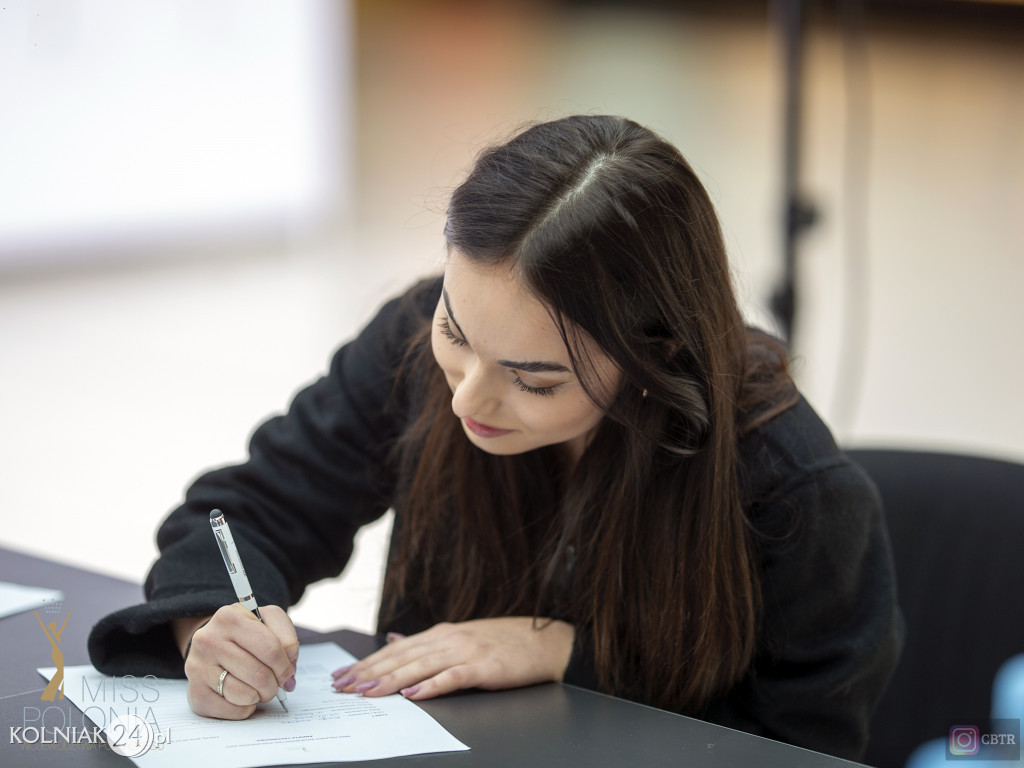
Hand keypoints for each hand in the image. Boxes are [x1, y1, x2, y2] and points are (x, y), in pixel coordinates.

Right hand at [177, 603, 298, 718]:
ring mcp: (198, 667)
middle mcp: (208, 640)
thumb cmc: (247, 633)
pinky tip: (243, 696)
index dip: (285, 665)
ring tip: (260, 688)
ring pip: (244, 694)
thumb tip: (289, 667)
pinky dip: (245, 708)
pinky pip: (231, 710)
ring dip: (260, 696)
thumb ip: (286, 636)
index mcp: (229, 617)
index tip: (289, 672)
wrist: (213, 644)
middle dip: (275, 684)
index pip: (270, 648)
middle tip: (277, 684)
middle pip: (259, 674)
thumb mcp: (268, 620)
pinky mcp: (195, 692)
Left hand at [329, 617, 573, 699]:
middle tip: (342, 687)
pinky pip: (452, 677)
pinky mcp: (484, 667)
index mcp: (441, 633)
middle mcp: (449, 638)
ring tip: (367, 692)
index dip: (367, 663)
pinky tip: (413, 696)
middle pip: (401, 657)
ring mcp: (466, 651)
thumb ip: (426, 641)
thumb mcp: (461, 636)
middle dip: (369, 672)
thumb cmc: (503, 642)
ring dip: (391, 680)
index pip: (395, 649)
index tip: (343, 676)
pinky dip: (432, 686)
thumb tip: (393, 638)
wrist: (544, 641)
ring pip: (420, 666)